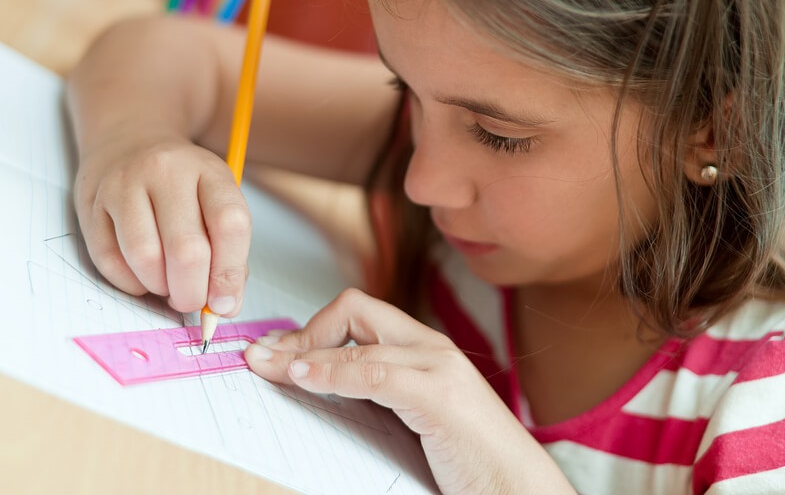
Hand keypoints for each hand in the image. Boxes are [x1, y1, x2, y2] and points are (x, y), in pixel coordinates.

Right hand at [74, 133, 249, 314]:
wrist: (129, 141)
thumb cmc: (182, 185)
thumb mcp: (216, 201)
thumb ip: (227, 253)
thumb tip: (223, 306)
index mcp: (208, 170)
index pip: (229, 223)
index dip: (229, 273)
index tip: (225, 304)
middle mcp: (166, 171)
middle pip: (186, 249)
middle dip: (192, 292)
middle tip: (192, 301)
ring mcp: (124, 185)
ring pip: (145, 259)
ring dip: (159, 288)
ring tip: (167, 285)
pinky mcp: (92, 204)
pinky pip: (110, 262)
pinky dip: (130, 282)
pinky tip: (142, 275)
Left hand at [244, 289, 573, 493]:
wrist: (519, 490)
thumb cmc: (471, 461)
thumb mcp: (414, 418)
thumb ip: (379, 394)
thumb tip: (323, 387)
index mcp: (426, 351)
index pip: (359, 315)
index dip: (312, 330)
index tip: (275, 353)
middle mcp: (432, 347)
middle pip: (355, 308)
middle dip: (303, 330)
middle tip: (265, 357)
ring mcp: (438, 367)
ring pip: (358, 338)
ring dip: (303, 350)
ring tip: (267, 366)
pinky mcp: (439, 396)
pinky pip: (374, 373)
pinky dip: (331, 372)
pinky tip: (303, 379)